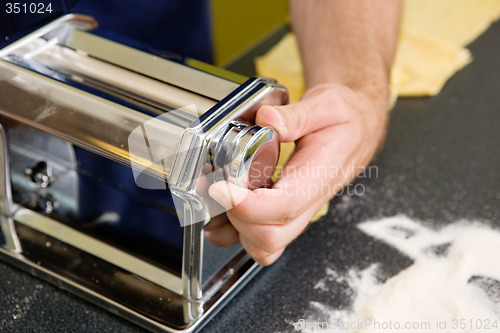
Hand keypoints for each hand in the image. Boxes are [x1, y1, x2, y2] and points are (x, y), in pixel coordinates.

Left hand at [204, 82, 388, 265]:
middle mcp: (306, 203)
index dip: (249, 205)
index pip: (285, 206)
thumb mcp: (328, 106)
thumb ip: (298, 115)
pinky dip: (235, 231)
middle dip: (235, 218)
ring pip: (264, 247)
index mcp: (318, 177)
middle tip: (216, 186)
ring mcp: (295, 213)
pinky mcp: (284, 213)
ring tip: (215, 197)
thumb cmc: (344, 122)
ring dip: (233, 230)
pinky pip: (260, 240)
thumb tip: (268, 119)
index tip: (222, 188)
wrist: (354, 132)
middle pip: (271, 237)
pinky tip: (223, 205)